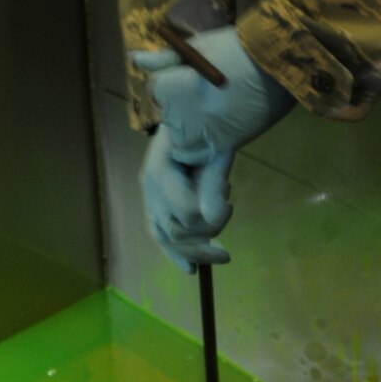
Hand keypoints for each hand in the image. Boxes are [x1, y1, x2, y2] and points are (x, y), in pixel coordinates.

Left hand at [132, 26, 293, 167]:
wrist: (276, 64)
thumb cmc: (235, 48)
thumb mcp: (196, 47)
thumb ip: (162, 59)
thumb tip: (134, 58)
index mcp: (166, 88)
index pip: (157, 92)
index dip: (176, 83)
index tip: (199, 76)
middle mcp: (177, 115)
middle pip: (170, 116)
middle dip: (184, 108)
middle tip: (212, 92)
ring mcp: (198, 134)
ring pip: (180, 140)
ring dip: (192, 129)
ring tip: (218, 109)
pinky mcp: (220, 146)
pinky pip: (197, 156)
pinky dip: (202, 147)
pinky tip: (218, 128)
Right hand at [139, 125, 232, 274]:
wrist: (199, 111)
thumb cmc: (210, 126)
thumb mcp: (216, 151)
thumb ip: (212, 184)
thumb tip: (213, 219)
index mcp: (160, 170)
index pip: (183, 212)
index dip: (210, 218)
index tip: (231, 206)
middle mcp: (149, 186)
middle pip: (174, 231)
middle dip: (204, 238)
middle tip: (229, 227)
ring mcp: (149, 196)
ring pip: (166, 238)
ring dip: (195, 249)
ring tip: (220, 249)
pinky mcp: (155, 204)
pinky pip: (160, 234)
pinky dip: (176, 253)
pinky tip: (192, 269)